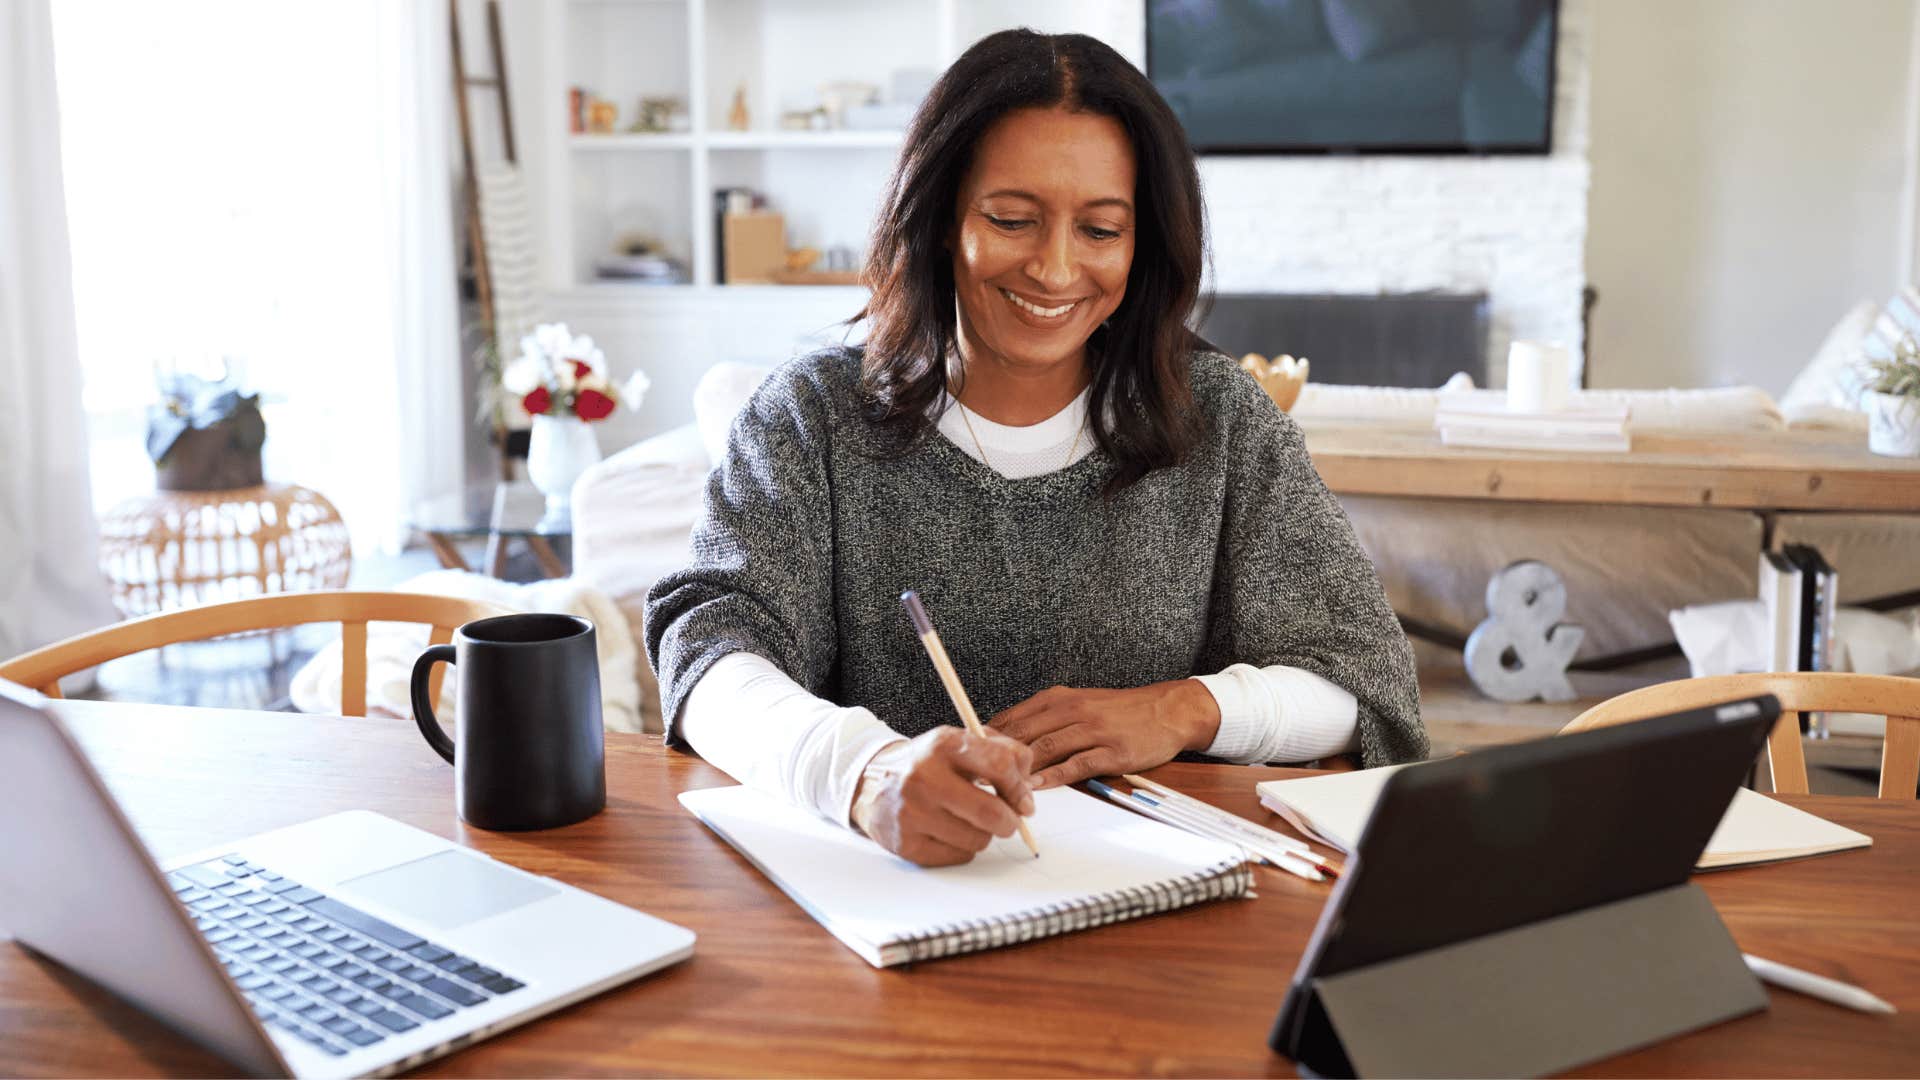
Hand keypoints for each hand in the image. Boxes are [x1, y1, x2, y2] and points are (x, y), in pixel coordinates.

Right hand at [849, 727, 1035, 866]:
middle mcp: (924, 777)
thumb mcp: (960, 744)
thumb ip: (1002, 752)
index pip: (999, 765)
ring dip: (983, 834)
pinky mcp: (906, 843)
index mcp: (943, 745)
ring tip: (967, 820)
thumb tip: (1028, 786)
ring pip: (978, 839)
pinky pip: (958, 856)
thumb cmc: (927, 764)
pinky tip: (948, 832)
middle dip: (1010, 821)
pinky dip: (962, 847)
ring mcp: (912, 812)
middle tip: (1008, 820)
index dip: (1020, 787)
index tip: (1024, 801)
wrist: (871, 783)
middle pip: (991, 811)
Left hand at [989, 681, 1219, 788]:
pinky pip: (1077, 764)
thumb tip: (1006, 738)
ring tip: (997, 787)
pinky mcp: (1112, 751)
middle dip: (996, 755)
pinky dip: (1053, 776)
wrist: (1167, 710)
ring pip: (1047, 748)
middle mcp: (1073, 710)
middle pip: (1024, 733)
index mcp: (1059, 698)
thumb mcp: (1078, 703)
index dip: (987, 737)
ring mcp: (1093, 730)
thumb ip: (1045, 719)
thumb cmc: (1119, 711)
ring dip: (1020, 769)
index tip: (967, 755)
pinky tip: (1036, 787)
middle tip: (973, 776)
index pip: (1013, 717)